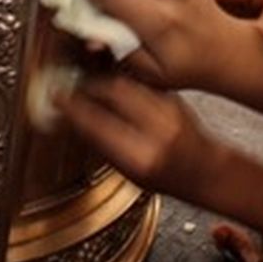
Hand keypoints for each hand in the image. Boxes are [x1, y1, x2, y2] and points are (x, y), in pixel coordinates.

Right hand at [60, 73, 215, 198]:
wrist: (206, 172)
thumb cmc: (169, 180)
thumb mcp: (130, 175)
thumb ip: (104, 147)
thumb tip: (76, 122)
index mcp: (140, 157)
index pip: (95, 123)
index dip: (71, 108)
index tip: (56, 100)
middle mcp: (156, 131)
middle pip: (111, 92)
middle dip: (86, 86)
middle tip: (71, 86)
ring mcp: (168, 110)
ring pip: (126, 83)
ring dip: (103, 81)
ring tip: (88, 85)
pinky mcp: (174, 97)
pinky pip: (140, 83)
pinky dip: (122, 82)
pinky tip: (114, 86)